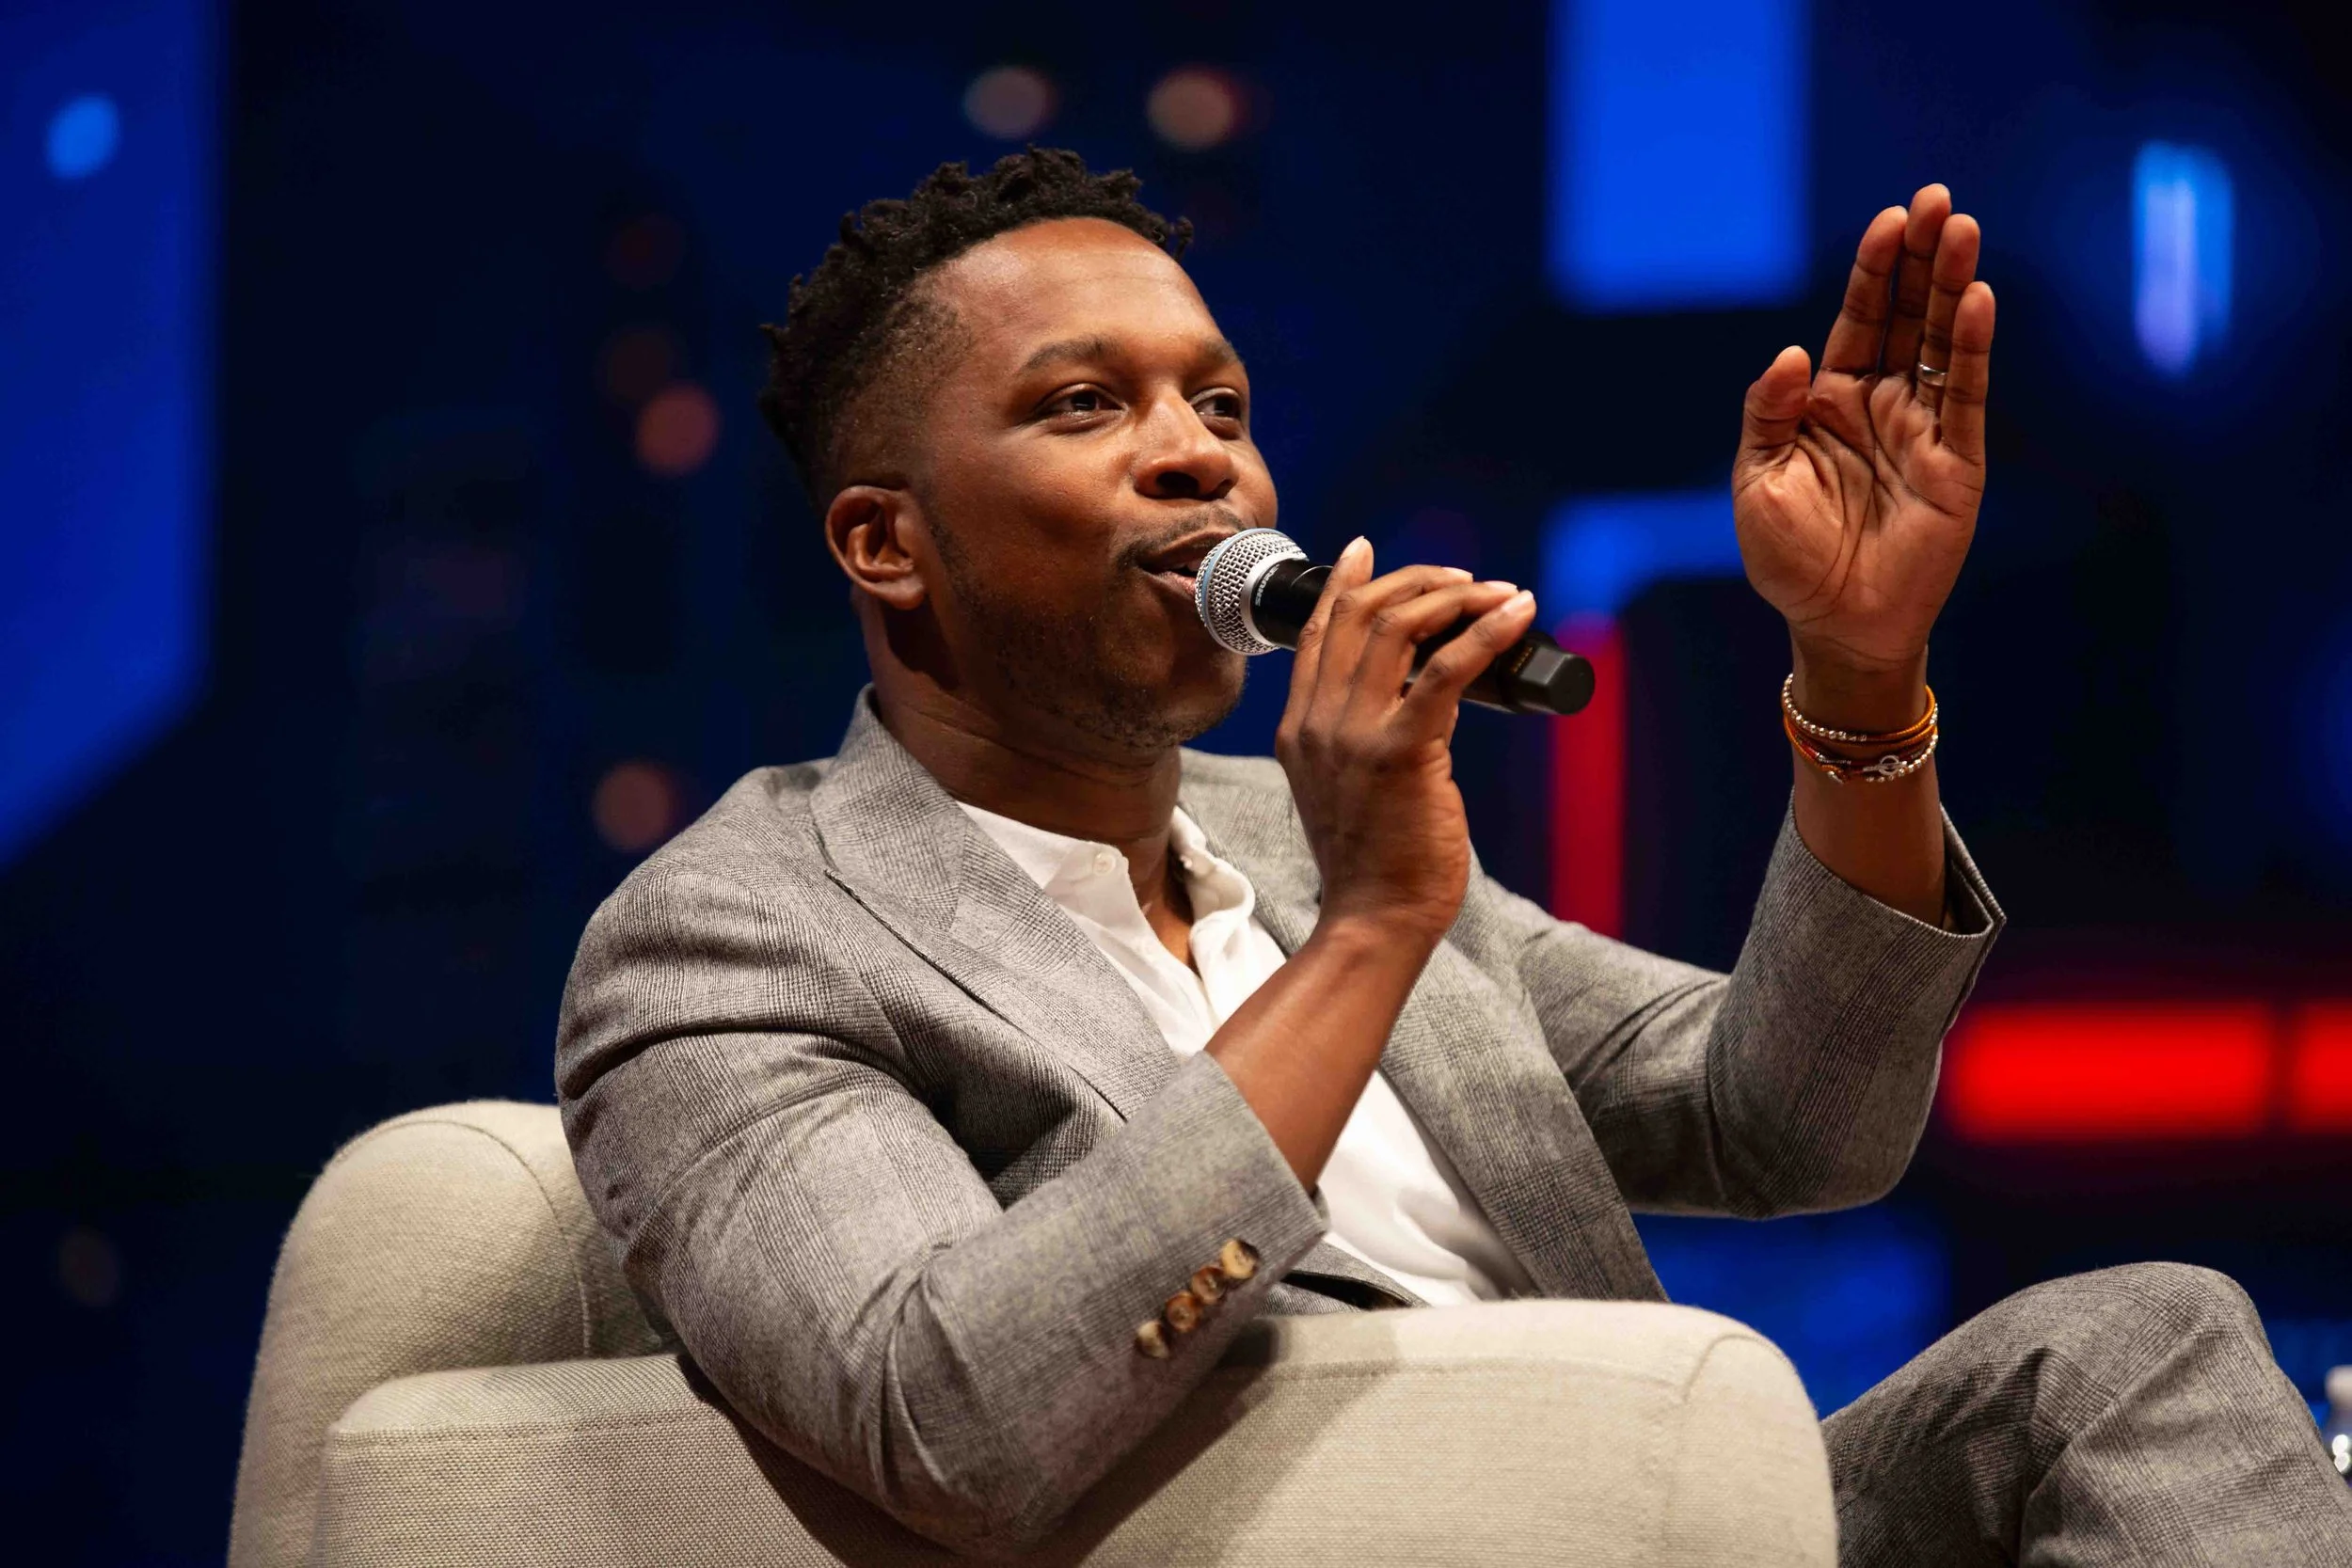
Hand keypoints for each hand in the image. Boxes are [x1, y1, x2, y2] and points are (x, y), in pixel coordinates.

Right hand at [1274, 539, 1535, 944]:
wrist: (1373, 919)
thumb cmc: (1374, 864)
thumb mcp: (1344, 787)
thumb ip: (1357, 738)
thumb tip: (1414, 694)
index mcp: (1300, 729)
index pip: (1317, 632)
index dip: (1345, 583)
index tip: (1368, 550)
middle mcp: (1317, 722)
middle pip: (1360, 614)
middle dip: (1417, 581)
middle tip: (1465, 580)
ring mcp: (1353, 735)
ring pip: (1399, 627)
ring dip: (1456, 597)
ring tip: (1497, 593)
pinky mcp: (1400, 752)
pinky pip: (1446, 670)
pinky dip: (1487, 632)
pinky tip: (1516, 614)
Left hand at [1732, 184, 1995, 712]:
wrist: (1834, 624)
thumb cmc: (1789, 558)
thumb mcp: (1757, 481)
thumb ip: (1768, 415)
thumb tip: (1793, 355)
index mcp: (1828, 401)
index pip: (1858, 318)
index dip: (1874, 270)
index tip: (1888, 220)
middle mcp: (1881, 404)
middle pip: (1906, 315)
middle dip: (1921, 258)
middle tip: (1936, 201)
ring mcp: (1923, 429)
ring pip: (1941, 343)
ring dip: (1952, 286)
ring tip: (1961, 229)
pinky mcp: (1957, 462)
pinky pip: (1965, 396)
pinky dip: (1970, 349)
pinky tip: (1976, 302)